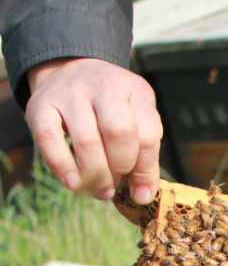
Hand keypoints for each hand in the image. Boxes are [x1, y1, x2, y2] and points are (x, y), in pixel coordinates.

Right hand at [26, 57, 161, 205]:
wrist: (70, 70)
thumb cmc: (113, 108)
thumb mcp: (138, 121)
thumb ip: (145, 157)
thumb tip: (142, 196)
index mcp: (136, 90)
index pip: (148, 134)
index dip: (145, 169)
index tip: (140, 192)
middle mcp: (104, 86)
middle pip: (118, 132)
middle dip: (120, 166)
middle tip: (116, 183)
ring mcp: (70, 93)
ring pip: (86, 140)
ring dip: (95, 175)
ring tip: (99, 189)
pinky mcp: (41, 104)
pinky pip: (49, 139)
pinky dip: (62, 166)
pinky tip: (73, 182)